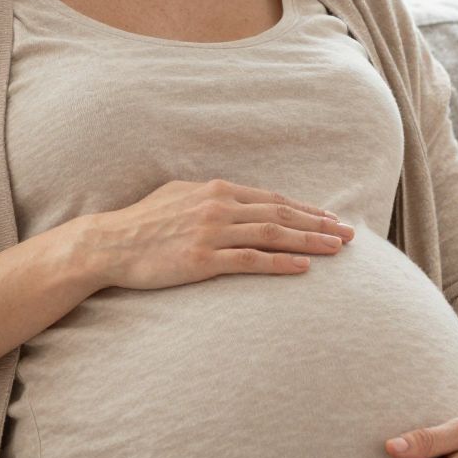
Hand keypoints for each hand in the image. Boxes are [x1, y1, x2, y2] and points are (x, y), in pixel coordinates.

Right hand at [85, 178, 353, 291]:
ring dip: (309, 242)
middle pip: (281, 215)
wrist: (109, 244)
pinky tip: (302, 268)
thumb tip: (230, 195)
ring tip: (336, 250)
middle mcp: (219, 207)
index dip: (305, 209)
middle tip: (348, 235)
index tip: (330, 218)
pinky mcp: (202, 260)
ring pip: (272, 236)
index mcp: (217, 190)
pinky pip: (250, 261)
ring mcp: (212, 233)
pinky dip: (280, 263)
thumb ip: (209, 195)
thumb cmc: (142, 221)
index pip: (273, 199)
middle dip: (319, 224)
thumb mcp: (178, 194)